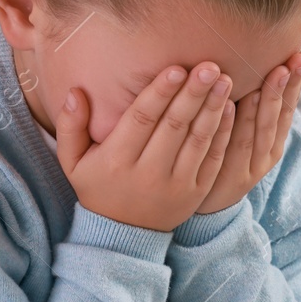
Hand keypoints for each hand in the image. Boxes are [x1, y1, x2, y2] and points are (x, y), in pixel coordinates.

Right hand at [55, 62, 234, 230]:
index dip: (159, 93)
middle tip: (209, 66)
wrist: (123, 236)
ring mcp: (176, 184)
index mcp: (117, 161)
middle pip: (174, 126)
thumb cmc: (98, 188)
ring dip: (213, 108)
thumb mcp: (73, 161)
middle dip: (193, 94)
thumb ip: (70, 126)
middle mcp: (148, 173)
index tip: (176, 68)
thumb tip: (74, 92)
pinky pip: (213, 158)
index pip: (141, 120)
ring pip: (198, 140)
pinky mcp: (196, 192)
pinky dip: (223, 132)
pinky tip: (230, 107)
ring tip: (224, 78)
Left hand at [196, 52, 300, 214]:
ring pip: (256, 132)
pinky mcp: (227, 178)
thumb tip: (261, 63)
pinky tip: (230, 104)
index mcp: (274, 142)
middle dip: (283, 89)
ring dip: (262, 103)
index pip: (288, 109)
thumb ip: (252, 106)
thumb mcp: (245, 136)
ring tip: (269, 76)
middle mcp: (265, 155)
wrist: (206, 206)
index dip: (296, 84)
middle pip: (276, 118)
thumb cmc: (223, 159)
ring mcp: (248, 168)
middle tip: (290, 62)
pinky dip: (231, 125)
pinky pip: (229, 147)